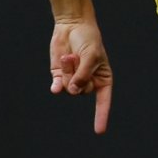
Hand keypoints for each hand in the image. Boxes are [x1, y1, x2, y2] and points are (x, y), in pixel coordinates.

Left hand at [49, 16, 112, 133]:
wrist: (72, 26)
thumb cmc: (88, 39)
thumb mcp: (91, 56)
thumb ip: (83, 74)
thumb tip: (73, 91)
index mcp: (103, 78)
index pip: (103, 100)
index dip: (101, 115)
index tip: (99, 131)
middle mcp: (88, 81)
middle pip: (81, 91)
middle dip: (77, 77)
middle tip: (77, 60)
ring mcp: (72, 79)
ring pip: (68, 88)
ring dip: (67, 71)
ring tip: (69, 56)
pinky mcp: (59, 75)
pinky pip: (57, 87)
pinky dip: (56, 87)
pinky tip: (54, 87)